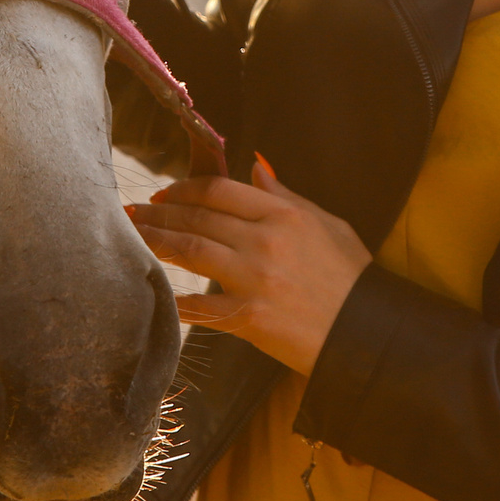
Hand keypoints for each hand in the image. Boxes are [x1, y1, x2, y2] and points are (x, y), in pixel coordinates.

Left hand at [126, 155, 370, 376]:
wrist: (365, 333)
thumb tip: (257, 167)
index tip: (165, 193)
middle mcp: (265, 242)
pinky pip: (200, 306)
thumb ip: (287, 195)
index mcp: (284, 215)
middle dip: (160, 212)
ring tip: (133, 237)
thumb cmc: (352, 278)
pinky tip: (157, 293)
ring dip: (157, 242)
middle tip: (133, 212)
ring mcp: (255, 280)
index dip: (185, 188)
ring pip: (191, 252)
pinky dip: (175, 300)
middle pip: (198, 218)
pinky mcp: (249, 318)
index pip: (220, 190)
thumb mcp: (328, 224)